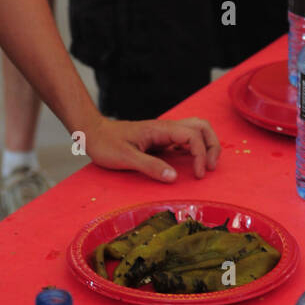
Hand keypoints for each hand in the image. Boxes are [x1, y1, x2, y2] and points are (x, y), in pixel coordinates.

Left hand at [82, 114, 219, 181]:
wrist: (93, 133)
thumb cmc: (106, 144)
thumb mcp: (125, 158)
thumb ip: (150, 166)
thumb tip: (174, 177)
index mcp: (160, 129)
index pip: (192, 136)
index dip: (200, 154)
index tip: (198, 174)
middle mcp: (165, 128)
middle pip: (201, 127)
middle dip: (212, 145)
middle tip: (210, 168)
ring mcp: (164, 133)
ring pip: (195, 131)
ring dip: (206, 145)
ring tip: (206, 166)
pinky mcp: (161, 140)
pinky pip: (185, 140)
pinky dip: (195, 150)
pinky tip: (192, 164)